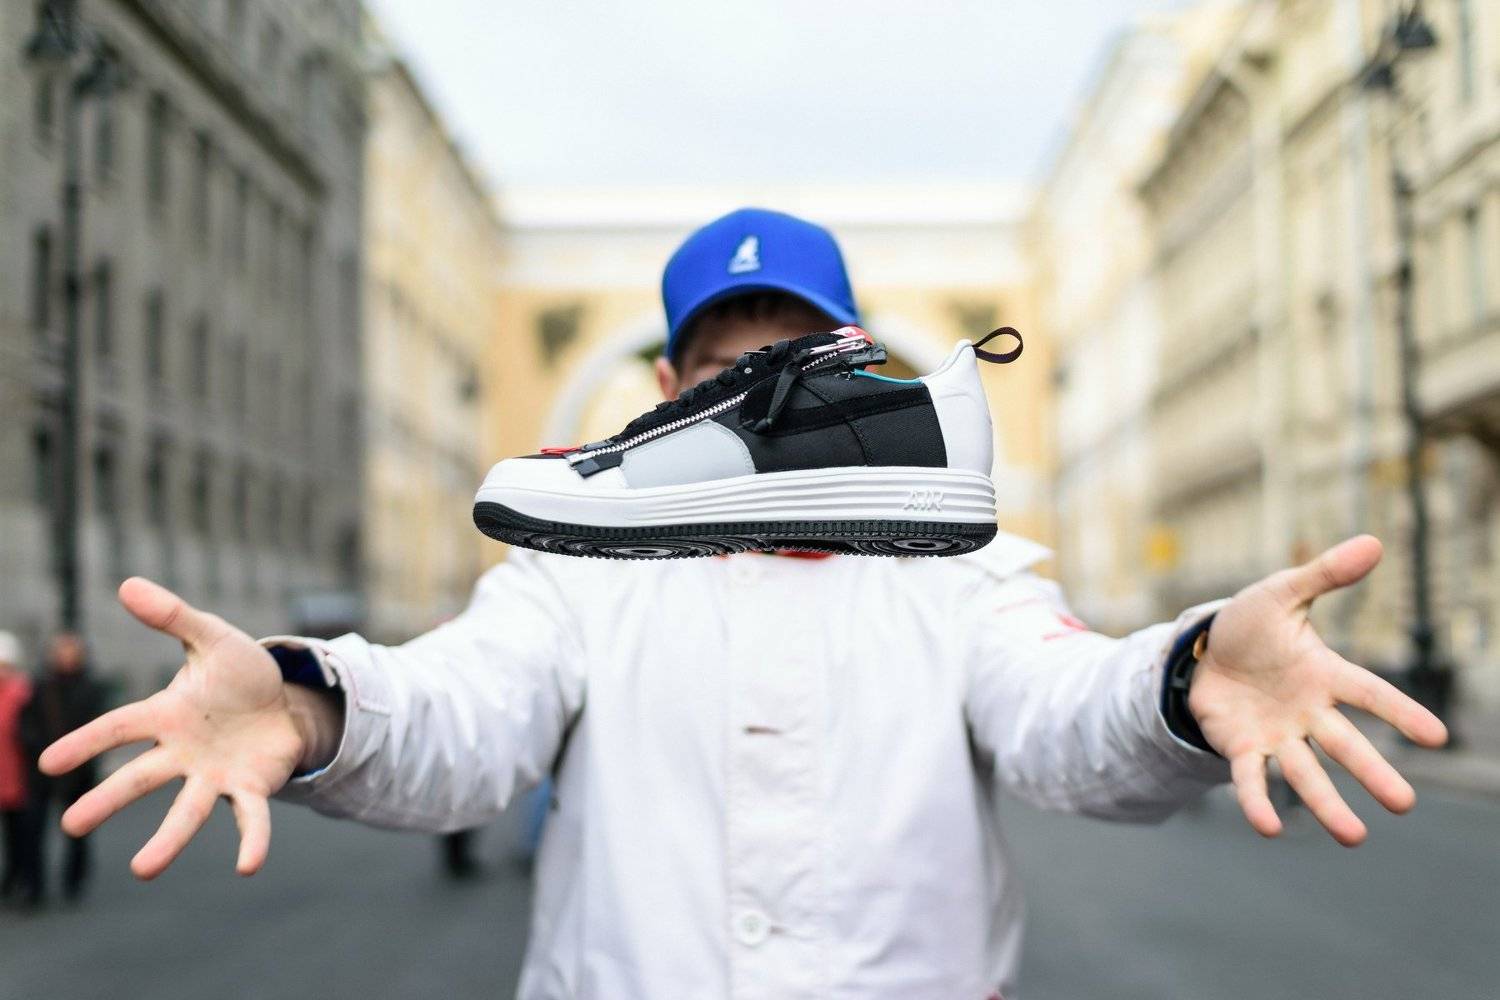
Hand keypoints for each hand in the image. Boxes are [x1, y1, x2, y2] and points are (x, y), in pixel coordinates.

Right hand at [39, 578, 335, 878]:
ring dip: (168, 840)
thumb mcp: (212, 638)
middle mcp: (183, 752)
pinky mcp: (250, 788)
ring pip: (188, 809)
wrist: (285, 704)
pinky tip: (248, 867)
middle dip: (109, 800)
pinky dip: (251, 841)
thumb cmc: (239, 675)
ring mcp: (215, 775)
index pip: (120, 728)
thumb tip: (127, 584)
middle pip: (142, 778)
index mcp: (168, 715)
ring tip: (145, 871)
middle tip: (71, 826)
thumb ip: (174, 617)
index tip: (51, 763)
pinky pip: (249, 818)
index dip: (87, 743)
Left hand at [1187, 535, 1447, 846]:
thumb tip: (1373, 542)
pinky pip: (1252, 779)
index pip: (1369, 693)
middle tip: (1403, 803)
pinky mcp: (1242, 748)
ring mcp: (1277, 734)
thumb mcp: (1281, 593)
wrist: (1203, 653)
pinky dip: (1258, 803)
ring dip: (1328, 804)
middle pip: (1345, 745)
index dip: (1400, 713)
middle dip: (1373, 773)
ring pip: (1306, 773)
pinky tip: (1268, 828)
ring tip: (1355, 837)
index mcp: (1323, 674)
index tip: (1436, 736)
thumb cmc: (1250, 625)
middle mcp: (1308, 712)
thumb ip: (1324, 574)